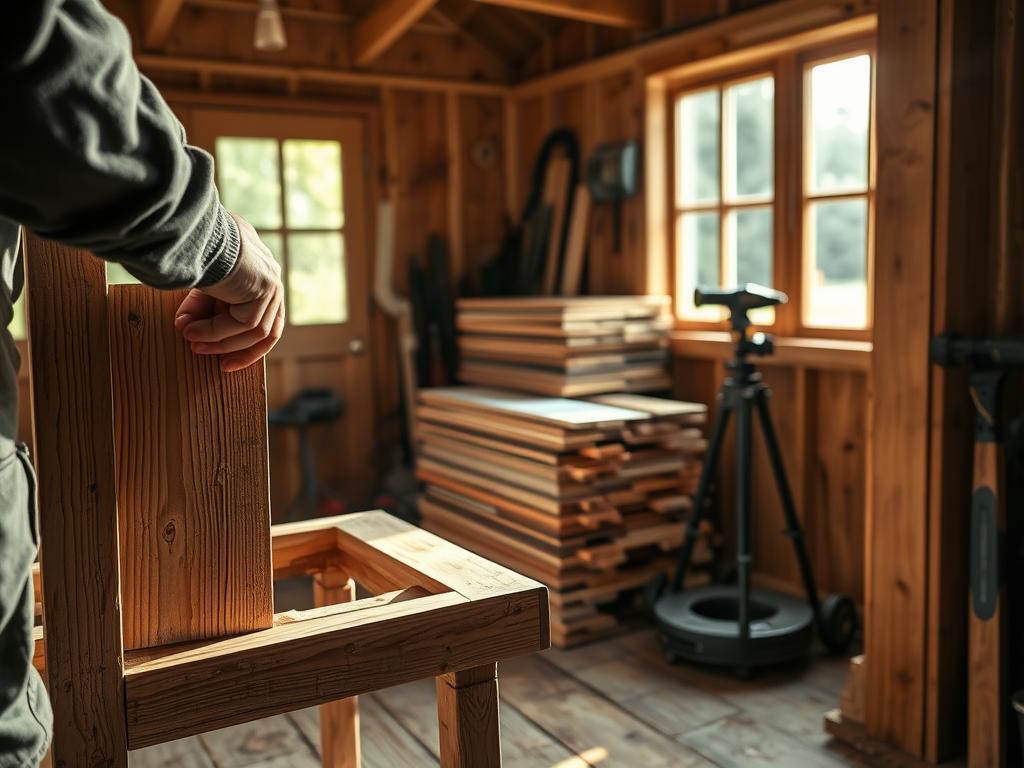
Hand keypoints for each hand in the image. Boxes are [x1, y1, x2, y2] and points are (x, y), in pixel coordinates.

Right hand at [174, 214, 284, 371]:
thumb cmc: (193, 245)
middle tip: (215, 361)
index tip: (224, 357)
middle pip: (268, 329)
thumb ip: (202, 304)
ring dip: (219, 341)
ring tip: (190, 342)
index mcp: (259, 269)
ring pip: (253, 330)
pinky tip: (191, 332)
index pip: (261, 314)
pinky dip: (214, 332)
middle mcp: (270, 277)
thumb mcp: (200, 279)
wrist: (197, 226)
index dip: (244, 340)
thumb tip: (188, 331)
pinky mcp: (264, 290)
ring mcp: (271, 284)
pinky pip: (242, 325)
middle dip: (241, 350)